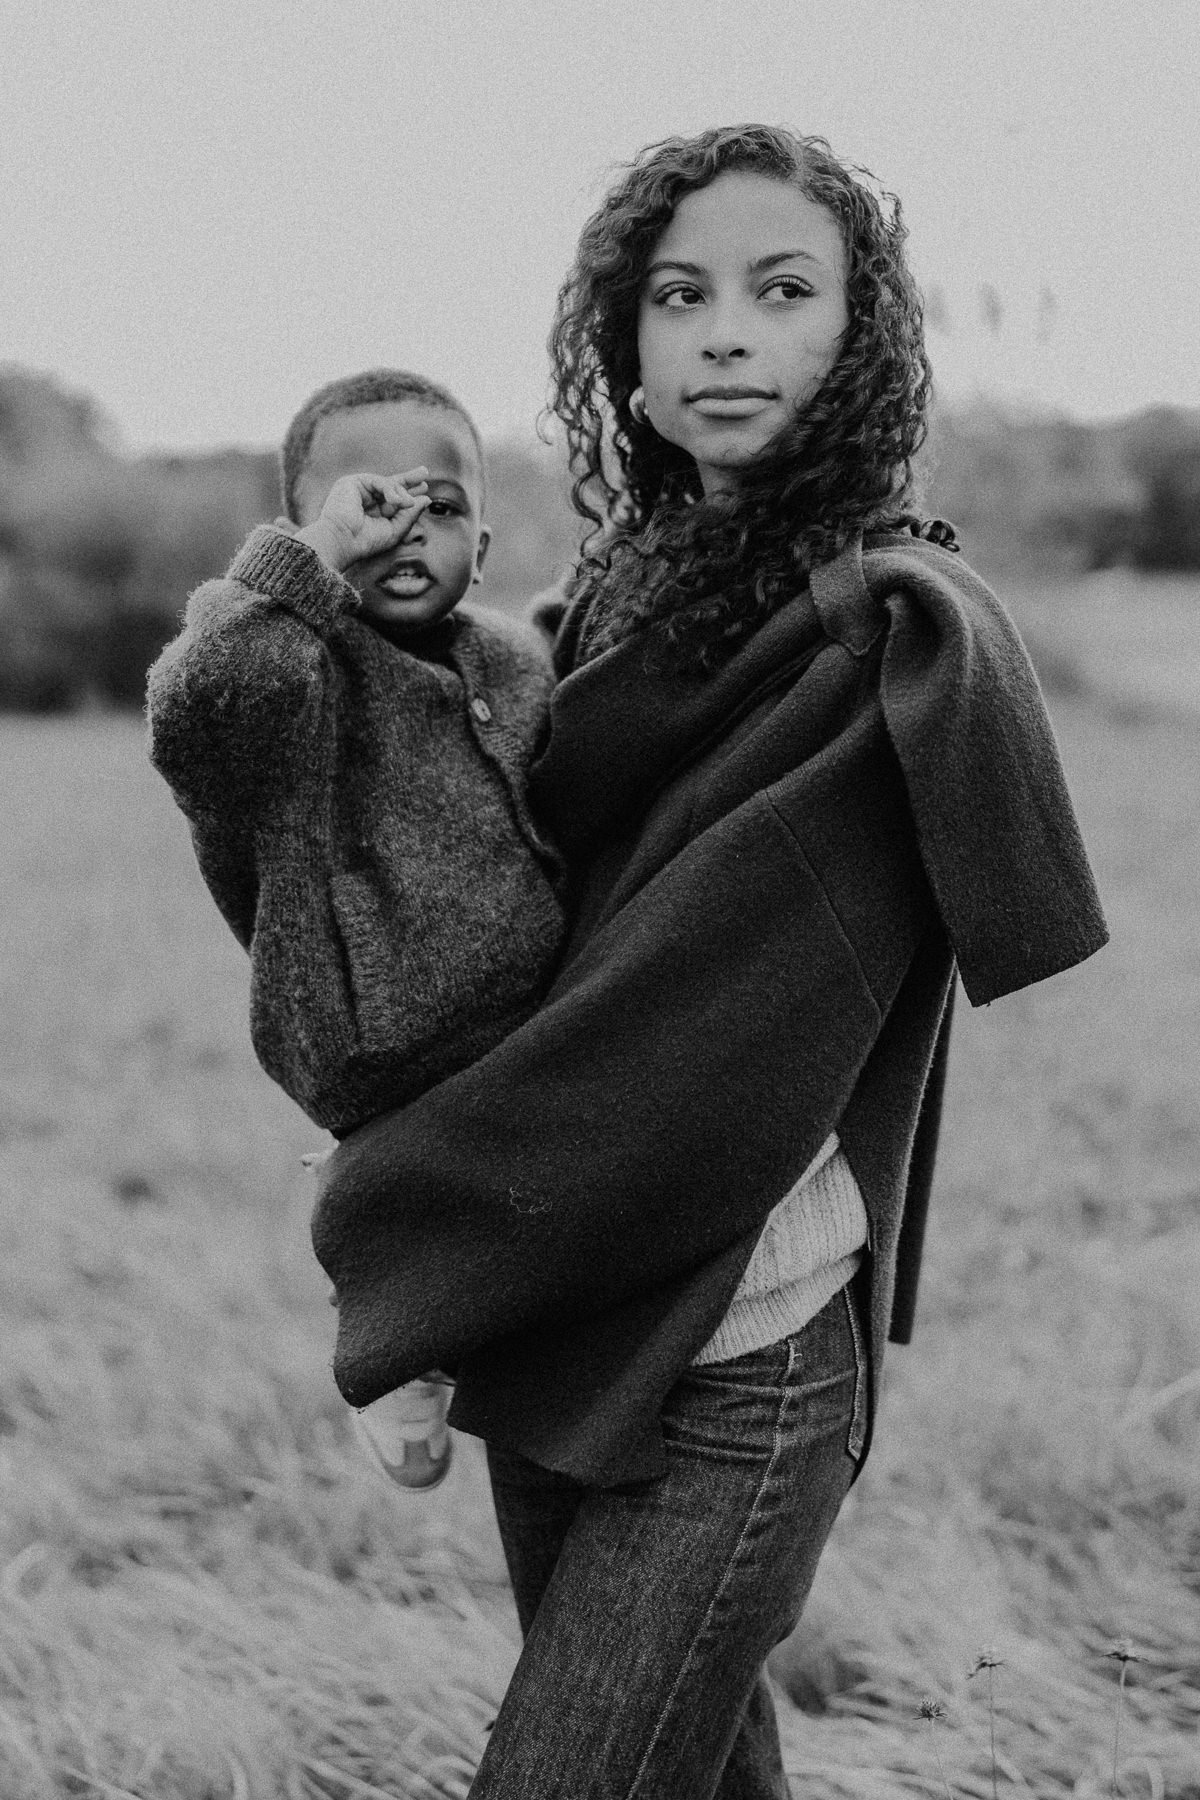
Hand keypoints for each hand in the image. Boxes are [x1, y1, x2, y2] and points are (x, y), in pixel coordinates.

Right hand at [295, 468, 429, 573]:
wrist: (342, 541)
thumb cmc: (366, 542)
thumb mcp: (395, 530)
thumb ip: (410, 515)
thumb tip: (426, 499)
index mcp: (373, 513)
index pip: (393, 499)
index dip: (409, 493)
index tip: (424, 489)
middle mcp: (365, 499)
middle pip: (390, 484)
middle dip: (408, 479)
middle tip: (424, 472)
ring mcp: (357, 490)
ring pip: (387, 483)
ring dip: (401, 493)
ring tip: (407, 503)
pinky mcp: (351, 482)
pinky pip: (378, 481)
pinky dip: (390, 489)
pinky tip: (397, 500)